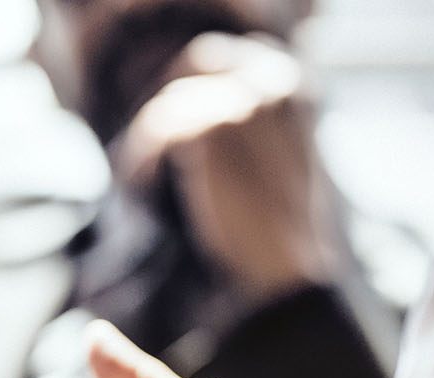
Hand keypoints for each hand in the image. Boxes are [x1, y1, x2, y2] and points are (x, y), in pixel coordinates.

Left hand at [116, 33, 340, 307]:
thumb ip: (247, 125)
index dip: (186, 82)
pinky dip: (143, 155)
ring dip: (148, 138)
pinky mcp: (213, 130)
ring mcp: (242, 103)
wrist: (288, 263)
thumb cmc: (281, 225)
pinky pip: (158, 130)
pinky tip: (141, 179)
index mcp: (292, 86)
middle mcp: (271, 84)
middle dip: (164, 100)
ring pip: (170, 105)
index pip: (220, 59)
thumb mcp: (275, 158)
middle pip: (192, 70)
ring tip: (140, 172)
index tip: (165, 113)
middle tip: (145, 140)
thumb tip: (196, 116)